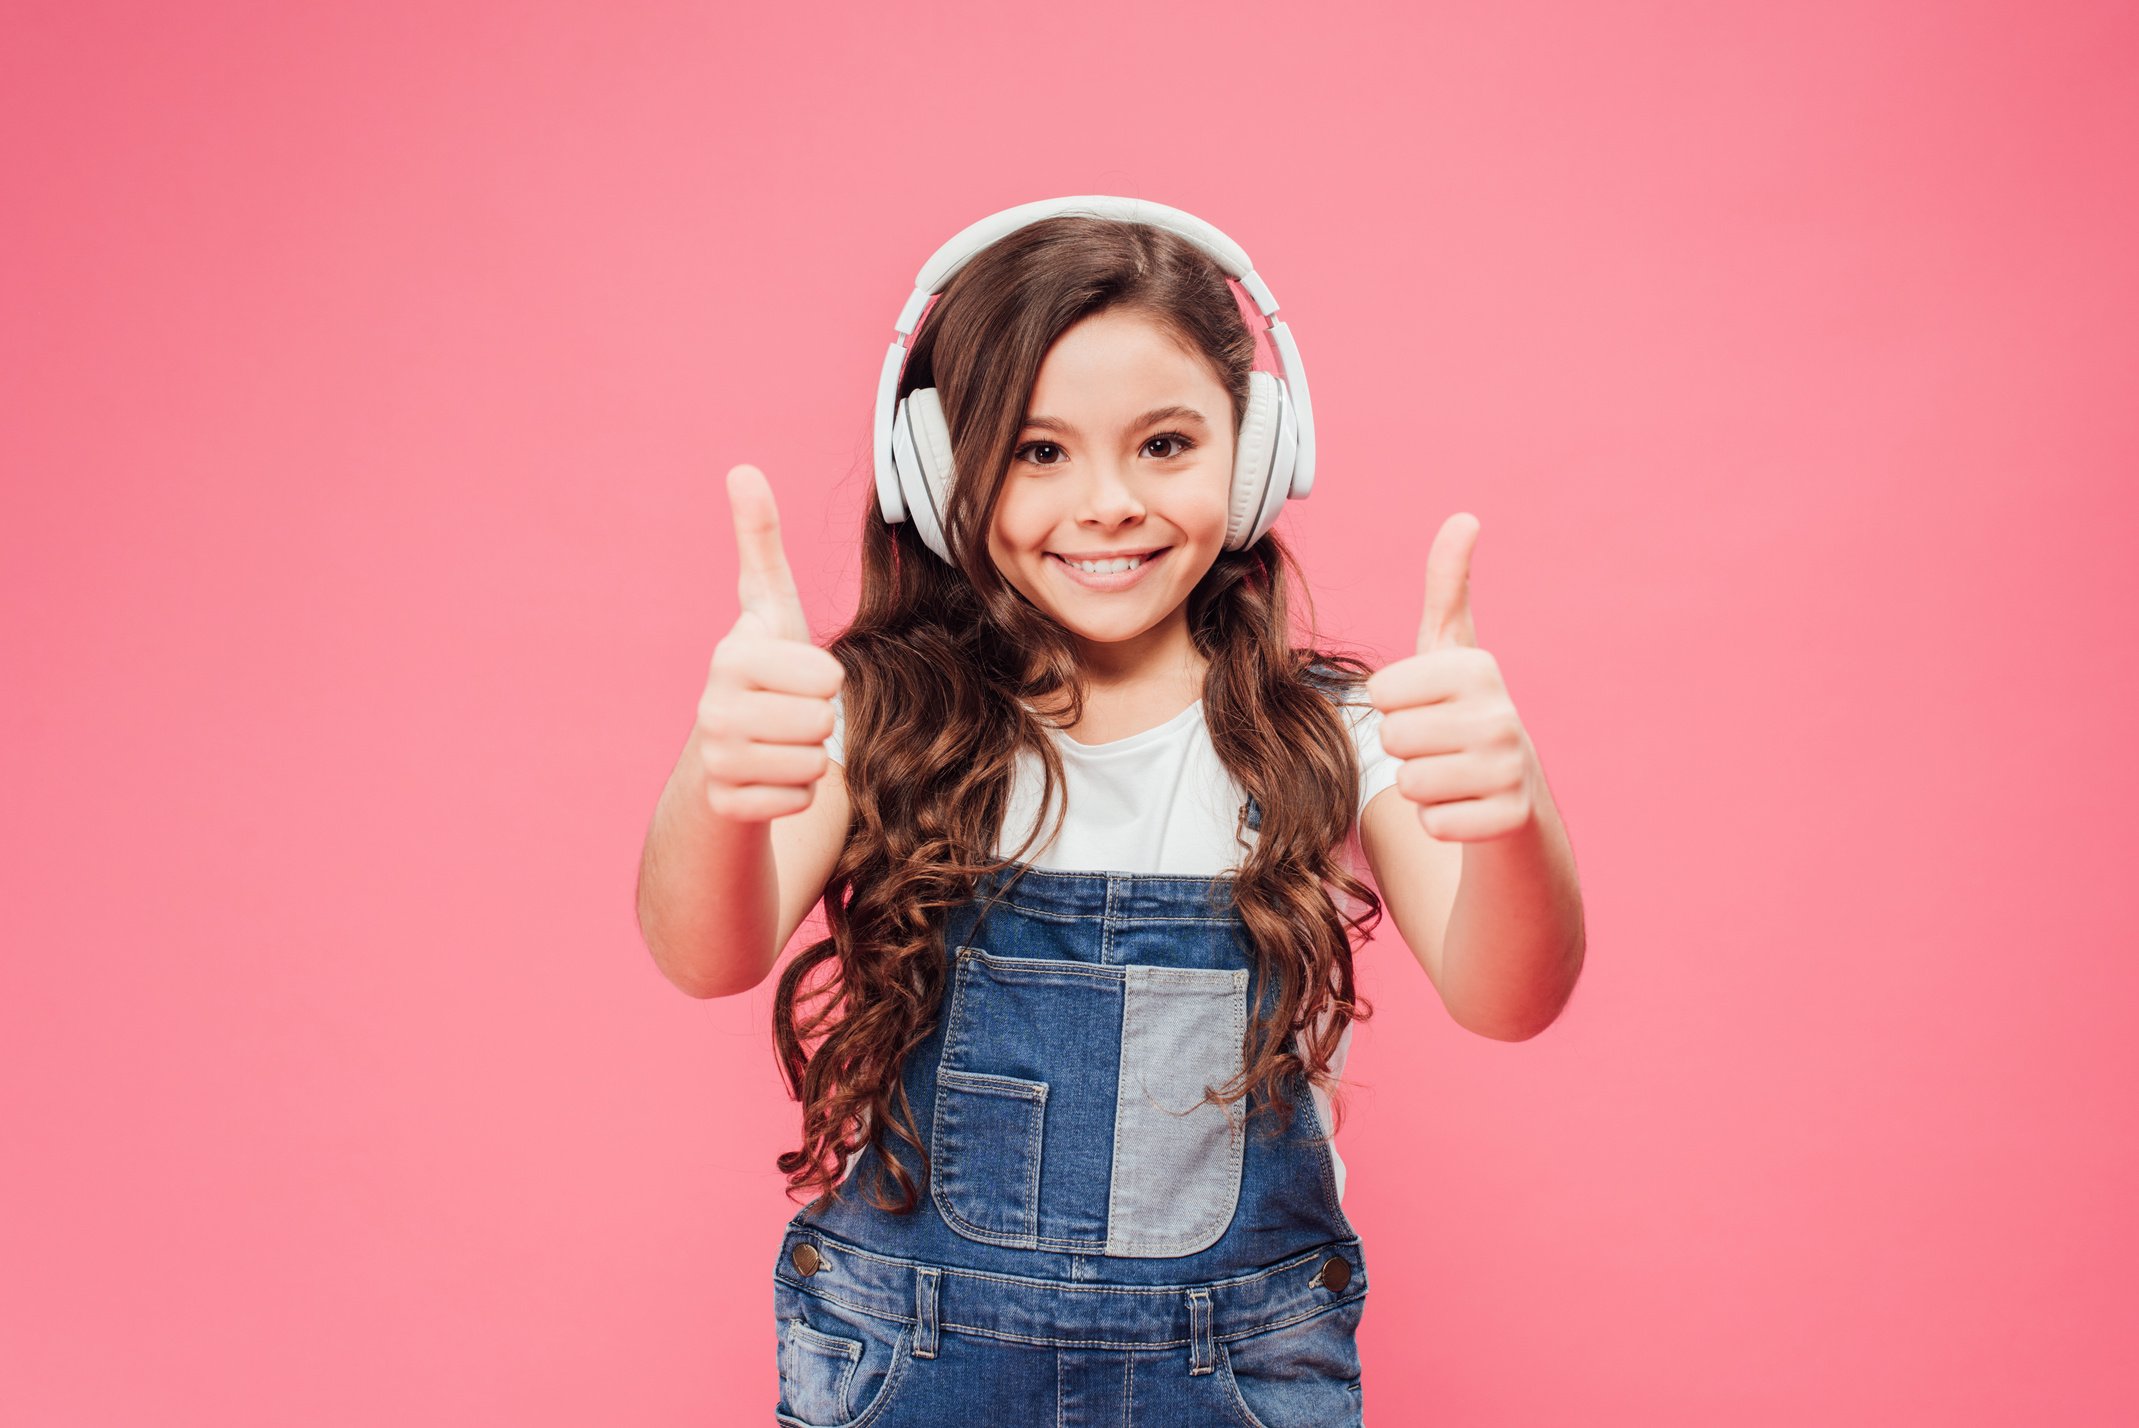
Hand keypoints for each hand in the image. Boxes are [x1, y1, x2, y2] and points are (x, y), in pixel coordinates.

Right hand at [694, 464, 845, 821]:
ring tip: (779, 743)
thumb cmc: (761, 673)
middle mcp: (712, 708)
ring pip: (812, 764)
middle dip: (819, 721)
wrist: (724, 754)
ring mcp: (715, 760)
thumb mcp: (768, 609)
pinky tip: (769, 777)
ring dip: (808, 757)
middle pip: (823, 723)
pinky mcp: (724, 804)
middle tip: (788, 714)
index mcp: (731, 656)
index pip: (827, 676)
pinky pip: (799, 800)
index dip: (825, 679)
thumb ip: (760, 542)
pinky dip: (795, 793)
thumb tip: (743, 469)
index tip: (794, 676)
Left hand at [1362, 513, 1541, 841]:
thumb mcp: (1452, 650)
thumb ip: (1449, 586)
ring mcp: (1510, 768)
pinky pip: (1434, 823)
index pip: (1379, 692)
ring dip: (1420, 787)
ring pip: (1409, 784)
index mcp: (1478, 667)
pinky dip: (1440, 822)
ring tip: (1452, 775)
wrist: (1514, 798)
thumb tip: (1464, 517)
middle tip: (1438, 746)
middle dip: (1404, 748)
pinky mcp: (1510, 818)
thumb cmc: (1465, 715)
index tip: (1426, 707)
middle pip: (1391, 738)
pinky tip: (1465, 808)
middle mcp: (1502, 714)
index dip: (1391, 706)